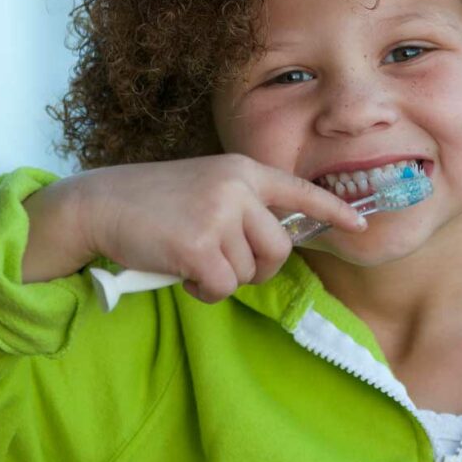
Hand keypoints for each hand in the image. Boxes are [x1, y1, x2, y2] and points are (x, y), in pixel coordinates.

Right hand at [76, 154, 365, 302]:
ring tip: (191, 258)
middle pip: (279, 248)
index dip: (332, 209)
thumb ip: (242, 207)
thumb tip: (273, 247)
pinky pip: (222, 287)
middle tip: (223, 263)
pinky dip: (205, 290)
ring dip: (223, 277)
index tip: (360, 224)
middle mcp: (237, 188)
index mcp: (242, 171)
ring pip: (248, 271)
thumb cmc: (154, 202)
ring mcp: (218, 215)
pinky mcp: (198, 246)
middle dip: (257, 267)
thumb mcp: (207, 188)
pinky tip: (181, 271)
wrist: (101, 203)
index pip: (298, 190)